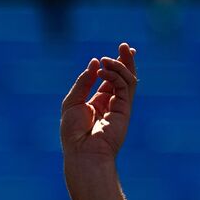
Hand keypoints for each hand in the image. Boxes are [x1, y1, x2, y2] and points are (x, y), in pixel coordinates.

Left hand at [60, 42, 137, 162]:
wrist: (83, 152)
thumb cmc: (73, 133)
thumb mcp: (73, 102)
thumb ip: (84, 82)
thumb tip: (95, 63)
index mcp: (97, 103)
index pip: (109, 81)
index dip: (113, 66)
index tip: (110, 55)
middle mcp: (110, 104)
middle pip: (123, 78)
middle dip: (125, 61)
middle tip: (125, 46)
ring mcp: (119, 107)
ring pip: (127, 80)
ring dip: (120, 65)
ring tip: (108, 58)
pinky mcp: (125, 110)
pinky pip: (125, 87)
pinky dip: (116, 75)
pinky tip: (104, 71)